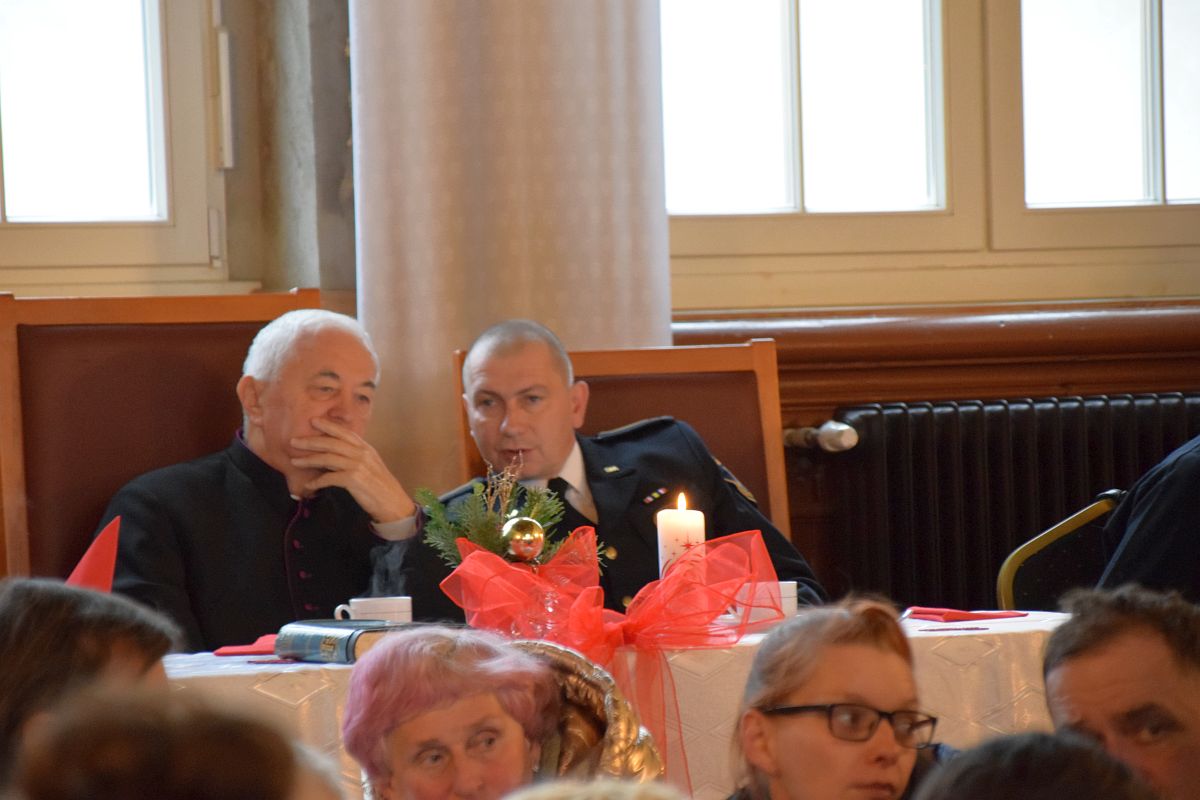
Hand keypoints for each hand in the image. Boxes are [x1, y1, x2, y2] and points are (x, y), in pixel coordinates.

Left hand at [290, 417, 415, 523]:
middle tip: (294, 441)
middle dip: (311, 441)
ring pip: (328, 458)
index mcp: (366, 448)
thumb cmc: (380, 485)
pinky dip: (317, 481)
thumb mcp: (370, 465)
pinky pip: (330, 478)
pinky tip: (309, 485)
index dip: (328, 426)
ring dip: (309, 460)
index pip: (345, 433)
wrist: (392, 502)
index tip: (313, 421)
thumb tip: (334, 454)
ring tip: (295, 462)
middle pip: (332, 443)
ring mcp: (358, 466)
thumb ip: (355, 456)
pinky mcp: (354, 480)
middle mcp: (362, 454)